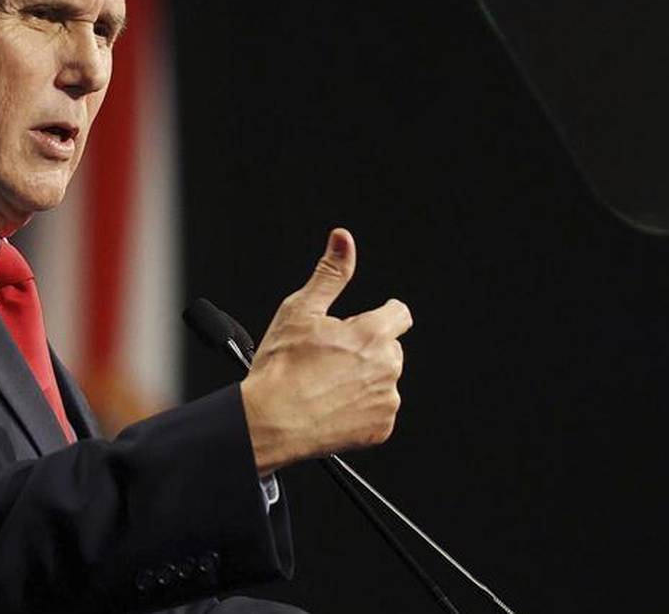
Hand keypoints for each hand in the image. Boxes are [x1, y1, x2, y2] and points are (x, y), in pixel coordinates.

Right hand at [240, 228, 410, 474]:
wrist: (269, 422)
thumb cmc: (280, 369)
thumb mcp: (300, 309)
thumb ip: (330, 273)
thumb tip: (343, 240)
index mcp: (373, 334)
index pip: (399, 314)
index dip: (380, 314)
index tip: (363, 324)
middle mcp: (387, 367)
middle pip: (389, 348)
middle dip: (367, 349)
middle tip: (330, 357)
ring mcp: (386, 400)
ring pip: (383, 380)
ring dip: (364, 379)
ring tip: (326, 383)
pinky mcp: (380, 429)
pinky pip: (378, 412)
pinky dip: (360, 409)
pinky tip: (332, 406)